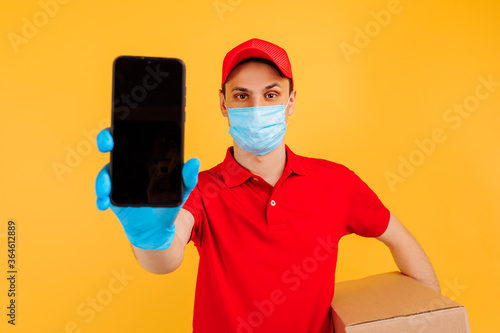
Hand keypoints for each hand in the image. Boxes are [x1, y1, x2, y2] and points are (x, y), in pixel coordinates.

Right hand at [95, 129, 199, 249]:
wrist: (158, 229)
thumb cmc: (169, 203)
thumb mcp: (182, 189)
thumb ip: (188, 177)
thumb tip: (194, 161)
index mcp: (144, 159)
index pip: (131, 137)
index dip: (124, 129)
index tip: (121, 126)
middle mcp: (128, 167)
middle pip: (112, 148)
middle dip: (105, 140)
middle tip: (108, 144)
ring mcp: (117, 183)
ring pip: (104, 173)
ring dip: (102, 178)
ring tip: (107, 187)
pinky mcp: (112, 199)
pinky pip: (102, 195)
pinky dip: (101, 198)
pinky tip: (104, 203)